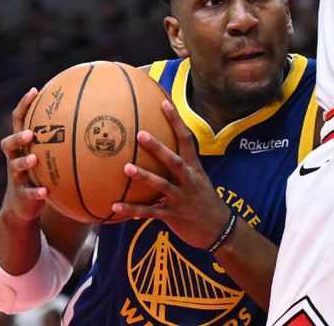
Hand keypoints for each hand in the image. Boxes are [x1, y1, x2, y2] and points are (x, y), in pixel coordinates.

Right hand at [0, 88, 48, 223]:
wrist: (22, 205)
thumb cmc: (39, 172)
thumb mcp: (46, 154)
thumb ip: (59, 137)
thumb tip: (90, 117)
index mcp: (22, 145)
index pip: (18, 121)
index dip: (24, 106)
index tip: (34, 91)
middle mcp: (15, 158)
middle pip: (8, 144)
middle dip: (18, 137)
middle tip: (29, 133)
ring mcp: (16, 177)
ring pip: (15, 167)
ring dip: (24, 162)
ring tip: (34, 159)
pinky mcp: (21, 194)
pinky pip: (28, 193)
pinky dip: (36, 192)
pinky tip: (45, 191)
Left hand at [112, 100, 230, 249]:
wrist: (219, 230)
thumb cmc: (204, 201)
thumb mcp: (198, 180)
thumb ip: (181, 167)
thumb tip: (160, 152)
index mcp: (194, 168)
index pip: (186, 139)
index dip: (176, 121)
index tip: (165, 103)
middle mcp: (189, 180)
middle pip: (173, 161)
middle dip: (158, 148)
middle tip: (140, 133)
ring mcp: (181, 198)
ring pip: (161, 185)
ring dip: (143, 176)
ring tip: (126, 167)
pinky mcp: (173, 216)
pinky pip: (150, 212)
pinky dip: (132, 210)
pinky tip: (114, 207)